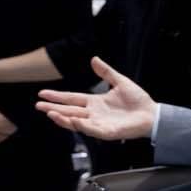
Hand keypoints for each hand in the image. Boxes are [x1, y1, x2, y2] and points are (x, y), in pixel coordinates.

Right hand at [36, 57, 157, 140]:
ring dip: (63, 119)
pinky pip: (92, 130)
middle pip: (69, 111)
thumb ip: (106, 72)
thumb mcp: (120, 82)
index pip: (72, 99)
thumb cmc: (138, 100)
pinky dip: (82, 126)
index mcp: (95, 102)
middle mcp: (94, 113)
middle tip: (38, 106)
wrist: (152, 113)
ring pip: (76, 122)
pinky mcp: (107, 132)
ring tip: (50, 113)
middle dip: (53, 109)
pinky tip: (73, 121)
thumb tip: (93, 59)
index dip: (58, 96)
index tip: (42, 93)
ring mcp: (99, 123)